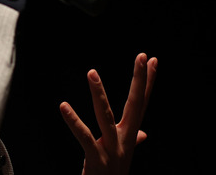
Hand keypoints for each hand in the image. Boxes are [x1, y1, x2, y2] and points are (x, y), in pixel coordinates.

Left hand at [59, 53, 157, 174]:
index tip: (152, 60)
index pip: (141, 103)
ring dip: (99, 94)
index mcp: (128, 135)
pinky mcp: (97, 159)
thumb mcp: (123, 155)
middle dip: (139, 80)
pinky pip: (84, 137)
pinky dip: (73, 121)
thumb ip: (133, 141)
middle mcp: (124, 139)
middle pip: (135, 105)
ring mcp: (112, 149)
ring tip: (91, 72)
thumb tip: (142, 134)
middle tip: (142, 56)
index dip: (147, 82)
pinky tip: (63, 106)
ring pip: (106, 116)